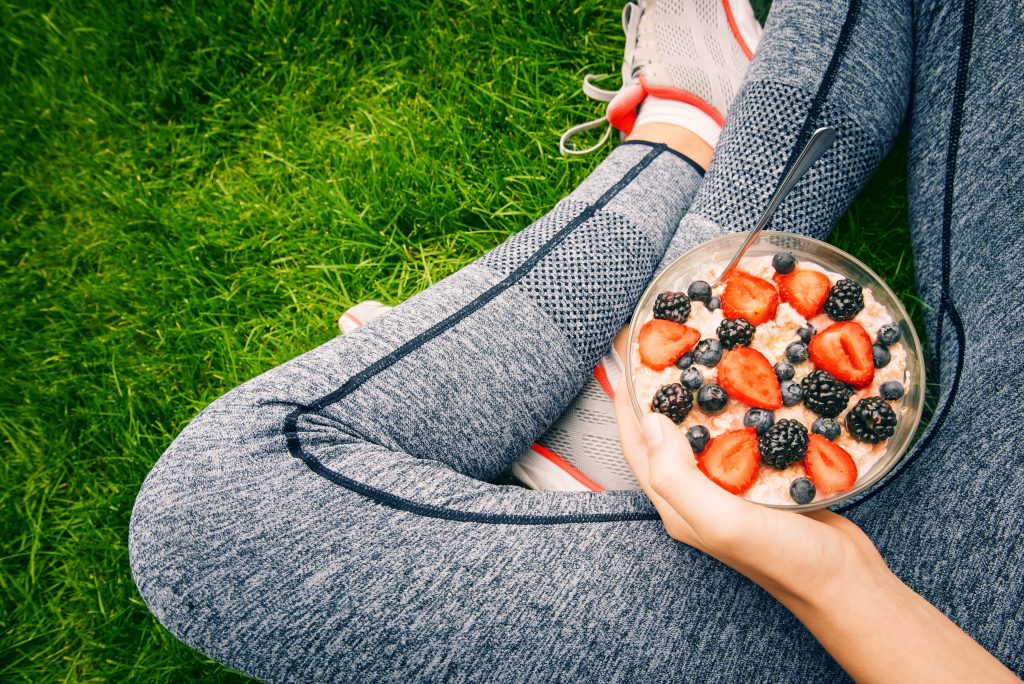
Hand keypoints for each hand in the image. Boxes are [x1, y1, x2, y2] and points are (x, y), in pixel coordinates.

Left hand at [613, 380, 885, 598]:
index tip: (625, 362)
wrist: (845, 583)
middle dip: (661, 394)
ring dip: (702, 397)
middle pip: (667, 436)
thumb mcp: (722, 520)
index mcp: (677, 505)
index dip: (626, 405)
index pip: (638, 447)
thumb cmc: (783, 558)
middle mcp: (698, 495)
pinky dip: (742, 410)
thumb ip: (678, 476)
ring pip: (706, 432)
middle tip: (666, 349)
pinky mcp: (764, 481)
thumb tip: (649, 421)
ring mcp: (732, 488)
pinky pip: (743, 437)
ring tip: (706, 357)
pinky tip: (754, 386)